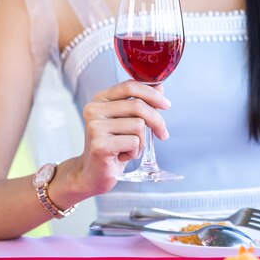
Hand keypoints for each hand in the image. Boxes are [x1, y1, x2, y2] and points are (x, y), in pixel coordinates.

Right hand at [77, 80, 170, 195]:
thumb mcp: (127, 121)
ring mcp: (95, 127)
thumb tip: (159, 87)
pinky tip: (122, 156)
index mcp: (100, 99)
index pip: (130, 86)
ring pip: (138, 125)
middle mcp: (94, 110)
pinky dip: (135, 152)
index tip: (167, 105)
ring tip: (129, 149)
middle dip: (157, 121)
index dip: (152, 94)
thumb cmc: (112, 146)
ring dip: (141, 141)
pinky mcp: (100, 145)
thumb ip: (141, 103)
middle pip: (138, 106)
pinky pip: (134, 142)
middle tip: (162, 134)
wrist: (93, 173)